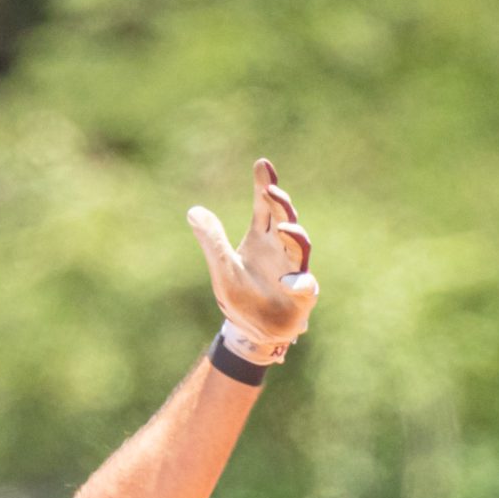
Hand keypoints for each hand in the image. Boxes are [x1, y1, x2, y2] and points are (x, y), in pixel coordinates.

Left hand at [188, 158, 317, 364]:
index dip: (265, 185)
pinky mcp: (302, 296)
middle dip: (281, 204)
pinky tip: (287, 281)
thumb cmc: (240, 296)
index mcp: (262, 238)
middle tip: (272, 191)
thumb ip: (212, 241)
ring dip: (294, 235)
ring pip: (300, 247)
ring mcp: (294, 270)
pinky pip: (305, 286)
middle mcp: (281, 249)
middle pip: (286, 219)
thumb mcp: (221, 268)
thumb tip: (193, 211)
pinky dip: (299, 282)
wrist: (253, 333)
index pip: (265, 207)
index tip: (262, 164)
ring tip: (284, 228)